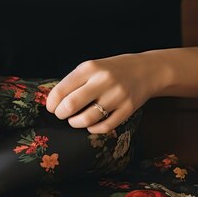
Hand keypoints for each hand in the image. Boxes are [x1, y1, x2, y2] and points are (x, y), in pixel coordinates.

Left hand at [45, 53, 167, 132]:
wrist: (146, 70)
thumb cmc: (112, 70)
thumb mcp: (92, 67)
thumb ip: (75, 81)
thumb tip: (54, 102)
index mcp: (90, 68)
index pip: (62, 90)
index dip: (52, 103)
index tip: (51, 108)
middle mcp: (103, 81)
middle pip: (71, 105)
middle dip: (61, 114)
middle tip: (62, 115)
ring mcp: (117, 96)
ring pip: (87, 119)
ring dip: (75, 123)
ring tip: (75, 120)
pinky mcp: (128, 109)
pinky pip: (104, 127)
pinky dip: (93, 129)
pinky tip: (91, 124)